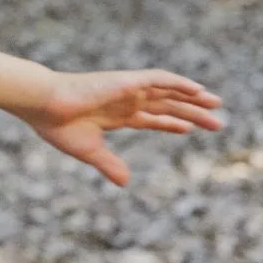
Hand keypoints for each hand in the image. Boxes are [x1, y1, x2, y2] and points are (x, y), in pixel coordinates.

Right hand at [15, 70, 223, 186]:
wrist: (43, 105)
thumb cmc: (57, 126)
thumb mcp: (89, 151)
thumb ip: (109, 165)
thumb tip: (126, 183)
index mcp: (115, 116)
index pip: (152, 118)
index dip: (172, 123)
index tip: (191, 129)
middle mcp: (125, 100)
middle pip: (167, 106)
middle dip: (193, 113)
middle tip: (218, 123)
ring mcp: (127, 90)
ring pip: (169, 92)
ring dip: (193, 98)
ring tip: (217, 104)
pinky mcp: (127, 81)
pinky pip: (159, 79)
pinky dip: (179, 82)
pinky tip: (197, 89)